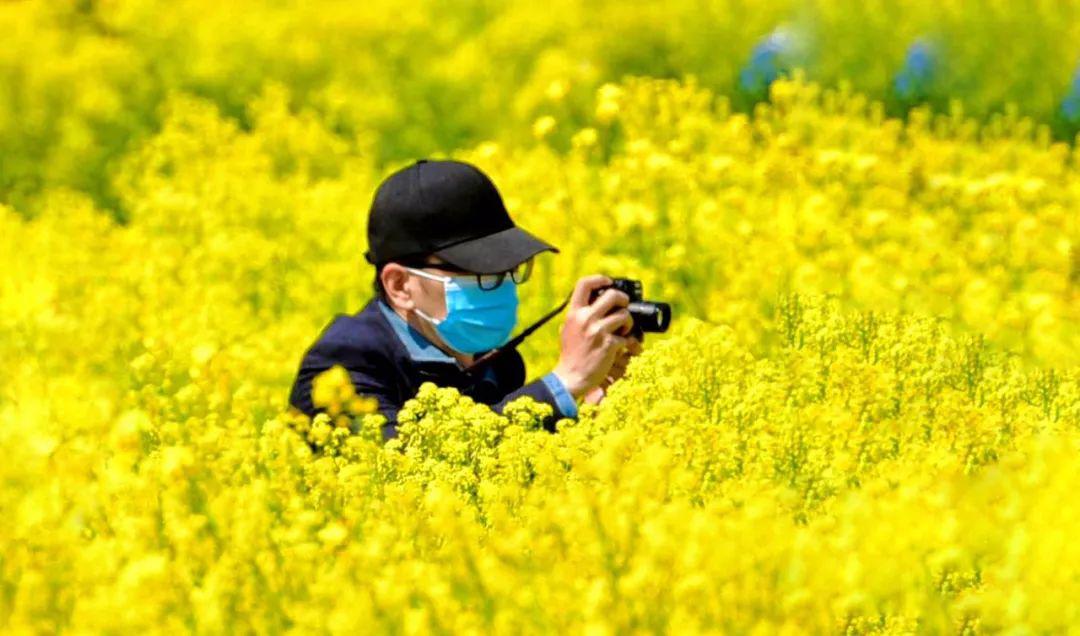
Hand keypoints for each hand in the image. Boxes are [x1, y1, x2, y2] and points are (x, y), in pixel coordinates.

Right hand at [551, 275, 634, 399]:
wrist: (571, 377)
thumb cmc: (571, 354)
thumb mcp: (568, 328)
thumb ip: (579, 314)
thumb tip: (594, 301)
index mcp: (574, 313)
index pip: (584, 284)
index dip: (600, 279)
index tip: (608, 282)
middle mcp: (585, 319)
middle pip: (612, 295)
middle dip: (623, 299)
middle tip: (623, 306)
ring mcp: (598, 331)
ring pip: (624, 315)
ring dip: (628, 322)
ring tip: (623, 330)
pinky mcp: (609, 345)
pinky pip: (627, 337)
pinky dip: (627, 341)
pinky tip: (621, 345)